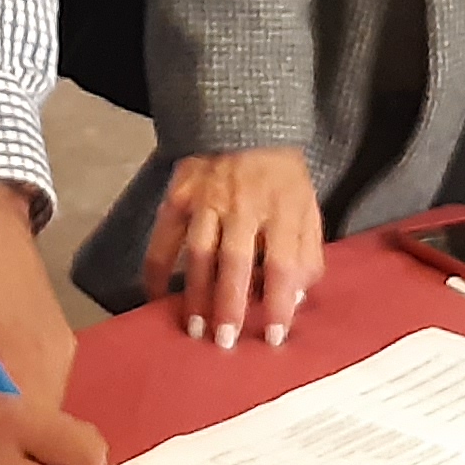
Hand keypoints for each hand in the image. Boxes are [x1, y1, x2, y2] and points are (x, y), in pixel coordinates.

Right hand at [141, 145, 323, 348]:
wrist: (245, 123)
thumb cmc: (281, 177)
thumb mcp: (308, 208)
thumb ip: (307, 253)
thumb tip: (296, 299)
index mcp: (282, 208)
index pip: (282, 263)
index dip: (280, 302)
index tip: (275, 336)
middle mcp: (243, 205)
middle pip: (236, 261)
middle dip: (230, 305)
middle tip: (225, 341)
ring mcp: (207, 199)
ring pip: (199, 253)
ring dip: (195, 294)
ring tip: (195, 328)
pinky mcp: (178, 195)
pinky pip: (164, 238)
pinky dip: (157, 268)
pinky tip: (157, 296)